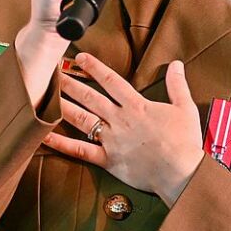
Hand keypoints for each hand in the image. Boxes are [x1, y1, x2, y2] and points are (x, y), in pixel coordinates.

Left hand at [43, 54, 203, 206]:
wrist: (181, 173)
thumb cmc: (185, 142)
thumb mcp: (185, 108)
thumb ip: (177, 85)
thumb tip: (176, 64)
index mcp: (136, 106)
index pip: (111, 81)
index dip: (94, 67)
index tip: (80, 58)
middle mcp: (120, 119)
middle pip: (90, 97)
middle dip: (70, 83)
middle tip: (54, 73)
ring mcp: (111, 140)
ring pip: (81, 119)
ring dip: (63, 105)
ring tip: (46, 96)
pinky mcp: (107, 160)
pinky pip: (80, 150)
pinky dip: (61, 143)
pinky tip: (45, 136)